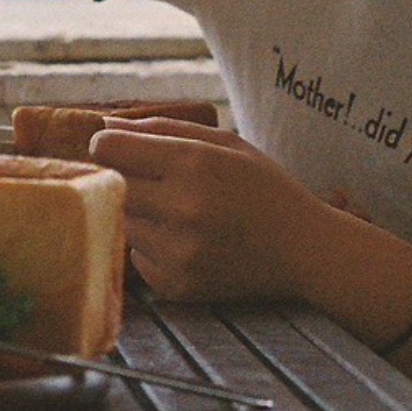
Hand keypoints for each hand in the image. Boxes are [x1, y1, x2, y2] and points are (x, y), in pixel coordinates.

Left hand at [87, 117, 330, 304]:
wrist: (306, 251)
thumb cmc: (264, 188)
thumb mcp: (224, 144)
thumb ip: (161, 129)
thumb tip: (105, 124)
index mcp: (194, 164)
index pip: (107, 148)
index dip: (108, 143)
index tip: (120, 147)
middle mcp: (182, 208)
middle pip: (107, 185)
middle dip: (121, 177)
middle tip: (149, 180)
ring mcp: (178, 252)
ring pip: (121, 221)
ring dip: (138, 214)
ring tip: (176, 212)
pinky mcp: (177, 285)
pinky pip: (136, 257)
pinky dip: (151, 248)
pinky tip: (186, 242)